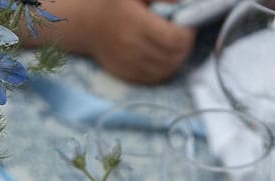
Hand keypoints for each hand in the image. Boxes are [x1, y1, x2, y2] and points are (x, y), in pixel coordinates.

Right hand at [61, 0, 195, 82]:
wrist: (86, 24)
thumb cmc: (113, 2)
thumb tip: (183, 3)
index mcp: (136, 24)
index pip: (173, 39)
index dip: (187, 34)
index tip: (188, 25)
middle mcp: (133, 47)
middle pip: (173, 57)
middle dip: (185, 47)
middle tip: (185, 36)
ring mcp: (130, 64)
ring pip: (166, 71)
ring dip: (177, 60)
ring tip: (176, 47)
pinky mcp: (127, 74)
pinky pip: (154, 78)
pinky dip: (165, 69)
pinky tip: (164, 57)